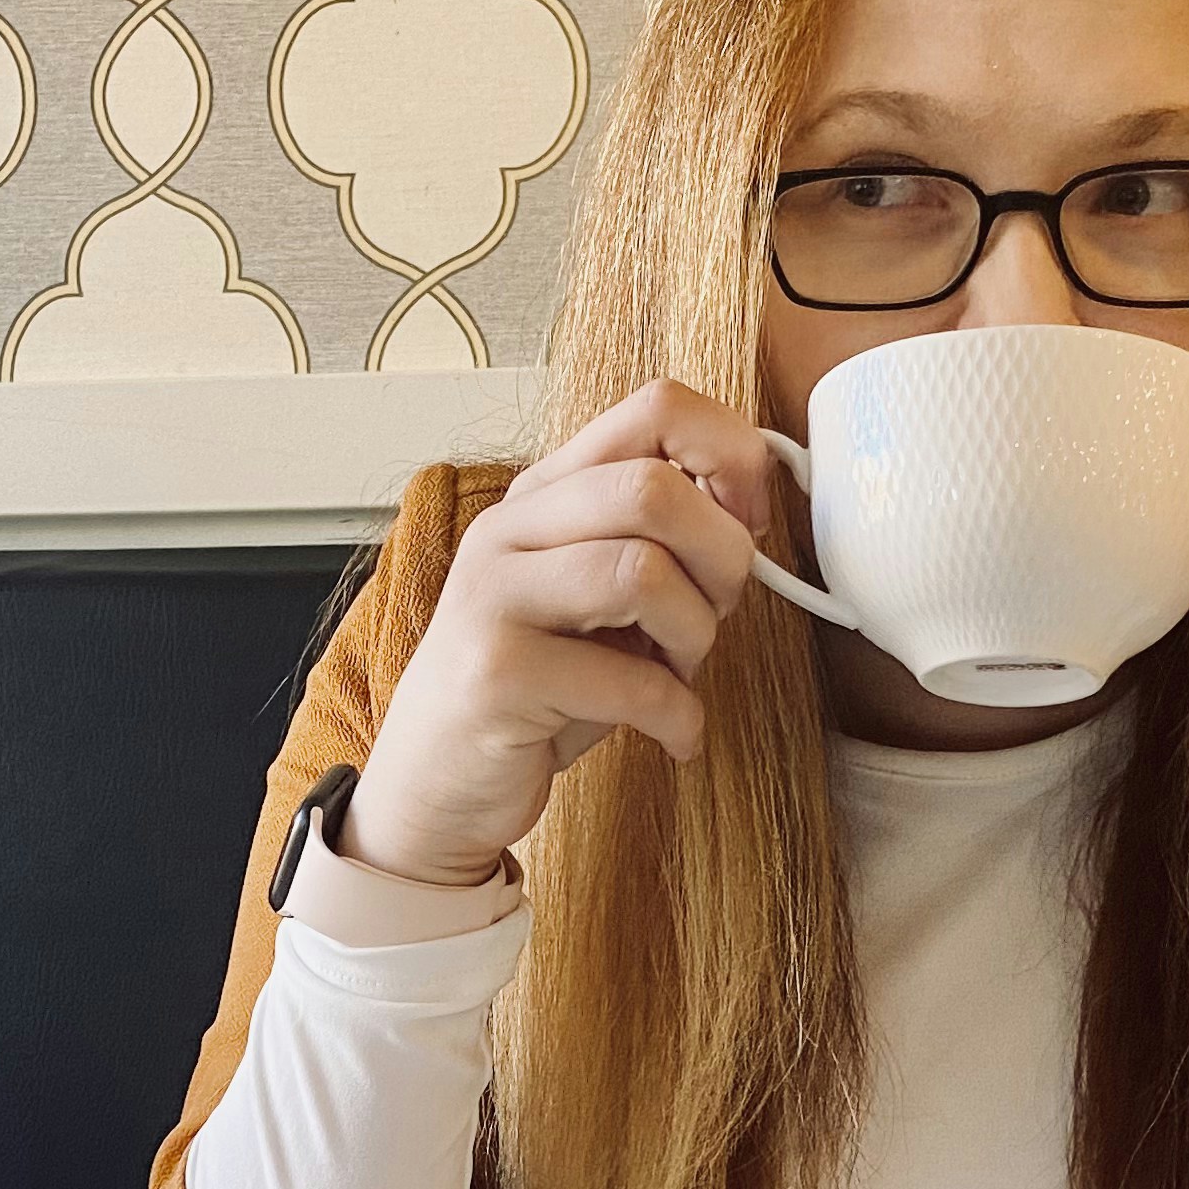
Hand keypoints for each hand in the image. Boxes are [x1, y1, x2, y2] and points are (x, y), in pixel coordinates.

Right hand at [348, 381, 775, 887]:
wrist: (435, 782)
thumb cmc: (538, 688)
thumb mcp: (595, 597)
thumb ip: (656, 541)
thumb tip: (754, 511)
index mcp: (545, 493)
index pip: (656, 407)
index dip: (731, 456)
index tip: (748, 522)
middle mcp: (510, 529)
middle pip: (654, 488)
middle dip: (722, 558)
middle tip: (715, 612)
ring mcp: (494, 596)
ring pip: (643, 571)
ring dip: (695, 635)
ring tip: (679, 673)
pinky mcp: (496, 674)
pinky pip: (630, 680)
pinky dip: (677, 716)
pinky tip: (673, 734)